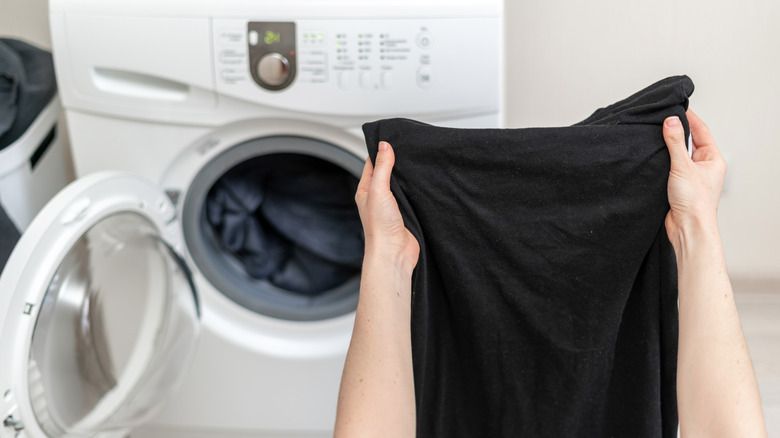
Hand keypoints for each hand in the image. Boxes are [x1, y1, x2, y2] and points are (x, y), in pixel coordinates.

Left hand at [355, 141, 419, 270]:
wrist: (394, 253)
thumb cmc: (380, 228)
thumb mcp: (379, 190)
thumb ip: (382, 168)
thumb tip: (384, 146)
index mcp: (366, 190)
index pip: (372, 164)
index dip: (381, 151)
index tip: (392, 139)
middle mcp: (378, 197)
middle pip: (388, 173)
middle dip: (397, 162)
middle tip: (409, 148)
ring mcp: (393, 206)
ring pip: (401, 185)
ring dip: (408, 177)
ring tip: (418, 163)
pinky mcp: (407, 214)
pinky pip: (413, 198)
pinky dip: (418, 191)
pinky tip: (424, 184)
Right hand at [662, 110, 727, 250]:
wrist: (687, 228)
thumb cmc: (695, 203)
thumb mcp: (683, 167)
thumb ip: (676, 143)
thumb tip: (671, 121)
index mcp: (713, 159)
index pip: (701, 131)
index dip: (689, 119)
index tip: (677, 108)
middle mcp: (704, 167)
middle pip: (690, 142)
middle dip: (677, 131)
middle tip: (663, 119)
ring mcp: (691, 177)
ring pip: (679, 155)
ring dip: (668, 147)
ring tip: (655, 136)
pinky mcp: (678, 186)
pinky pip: (670, 167)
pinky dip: (662, 161)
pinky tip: (653, 157)